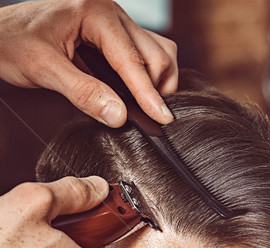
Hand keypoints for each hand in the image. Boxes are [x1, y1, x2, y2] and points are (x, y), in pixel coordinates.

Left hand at [0, 0, 177, 125]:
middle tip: (151, 118)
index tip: (161, 119)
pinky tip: (133, 93)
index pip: (132, 59)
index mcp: (95, 12)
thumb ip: (83, 93)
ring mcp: (114, 22)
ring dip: (157, 80)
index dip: (148, 93)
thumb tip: (118, 115)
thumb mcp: (44, 70)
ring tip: (145, 105)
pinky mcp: (113, 34)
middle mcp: (110, 12)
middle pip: (156, 52)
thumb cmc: (13, 42)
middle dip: (157, 87)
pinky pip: (143, 53)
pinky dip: (146, 75)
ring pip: (156, 51)